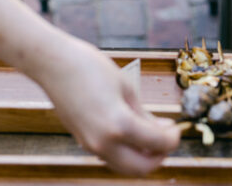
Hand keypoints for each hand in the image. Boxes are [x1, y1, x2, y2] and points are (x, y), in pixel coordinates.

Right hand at [37, 38, 181, 173]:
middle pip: (141, 168)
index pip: (157, 144)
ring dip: (142, 157)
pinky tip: (131, 132)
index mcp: (119, 125)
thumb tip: (160, 129)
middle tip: (167, 137)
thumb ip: (143, 114)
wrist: (53, 64)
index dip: (173, 138)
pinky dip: (126, 152)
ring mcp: (91, 145)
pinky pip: (111, 157)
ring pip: (125, 167)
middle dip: (160, 156)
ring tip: (151, 134)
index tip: (177, 128)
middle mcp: (104, 143)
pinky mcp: (83, 141)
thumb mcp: (124, 86)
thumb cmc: (89, 67)